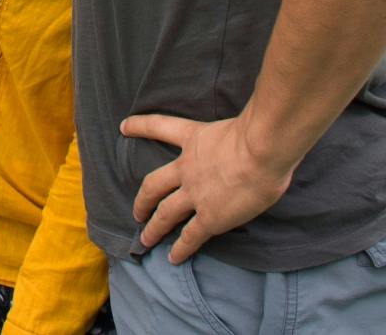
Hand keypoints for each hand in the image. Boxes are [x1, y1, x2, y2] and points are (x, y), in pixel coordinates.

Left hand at [123, 112, 295, 263]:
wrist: (261, 151)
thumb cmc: (260, 134)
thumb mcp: (236, 127)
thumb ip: (232, 139)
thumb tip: (246, 148)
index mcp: (194, 139)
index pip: (160, 127)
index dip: (140, 127)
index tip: (124, 126)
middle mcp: (187, 168)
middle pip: (154, 184)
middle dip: (142, 200)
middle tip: (136, 212)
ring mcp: (195, 194)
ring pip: (165, 214)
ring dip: (154, 228)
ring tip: (145, 240)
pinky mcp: (210, 217)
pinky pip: (190, 237)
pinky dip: (181, 249)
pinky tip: (174, 258)